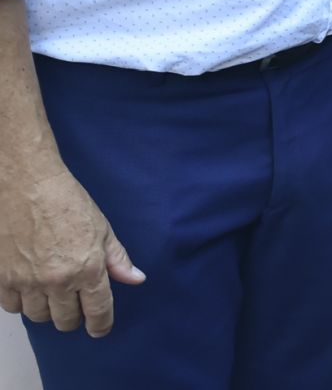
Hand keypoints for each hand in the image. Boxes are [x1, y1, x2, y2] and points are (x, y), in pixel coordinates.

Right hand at [0, 167, 143, 335]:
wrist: (27, 186)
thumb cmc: (66, 202)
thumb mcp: (102, 229)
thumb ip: (118, 260)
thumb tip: (135, 279)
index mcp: (87, 269)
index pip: (98, 311)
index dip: (100, 325)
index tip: (99, 329)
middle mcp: (57, 281)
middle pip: (65, 320)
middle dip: (73, 317)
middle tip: (75, 305)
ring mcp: (26, 282)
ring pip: (38, 316)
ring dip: (47, 309)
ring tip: (52, 293)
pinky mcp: (2, 278)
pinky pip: (12, 307)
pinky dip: (21, 302)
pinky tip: (29, 288)